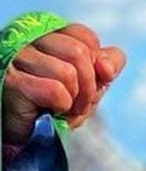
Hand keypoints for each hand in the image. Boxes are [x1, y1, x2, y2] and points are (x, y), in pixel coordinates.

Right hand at [1, 23, 124, 146]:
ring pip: (67, 72)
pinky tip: (47, 111)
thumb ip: (102, 70)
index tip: (88, 85)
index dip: (96, 65)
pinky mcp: (12, 80)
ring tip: (59, 108)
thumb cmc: (54, 107)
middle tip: (76, 104)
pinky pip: (54, 90)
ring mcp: (16, 57)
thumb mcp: (86, 87)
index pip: (85, 37)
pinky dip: (60, 107)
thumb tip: (109, 66)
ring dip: (73, 100)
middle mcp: (28, 38)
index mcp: (47, 35)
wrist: (27, 135)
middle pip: (79, 52)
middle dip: (88, 87)